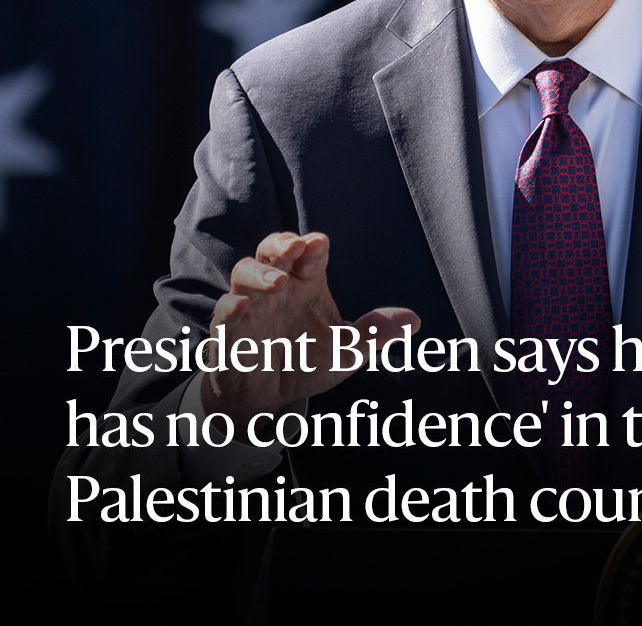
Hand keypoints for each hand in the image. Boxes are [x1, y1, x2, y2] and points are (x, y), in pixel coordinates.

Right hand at [200, 231, 418, 429]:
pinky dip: (231, 307)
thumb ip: (374, 333)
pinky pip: (224, 313)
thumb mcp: (346, 351)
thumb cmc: (306, 363)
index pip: (309, 256)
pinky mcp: (229, 334)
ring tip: (279, 282)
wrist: (269, 400)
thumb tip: (414, 320)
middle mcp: (277, 289)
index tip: (320, 243)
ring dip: (259, 274)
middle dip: (281, 244)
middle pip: (272, 251)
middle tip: (295, 246)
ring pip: (244, 273)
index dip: (313, 246)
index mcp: (307, 285)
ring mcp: (250, 308)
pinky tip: (242, 308)